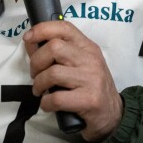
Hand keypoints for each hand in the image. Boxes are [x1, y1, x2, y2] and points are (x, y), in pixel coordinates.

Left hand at [23, 20, 123, 142]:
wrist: (113, 114)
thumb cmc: (90, 87)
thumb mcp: (80, 64)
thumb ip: (58, 53)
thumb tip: (31, 42)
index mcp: (87, 48)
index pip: (64, 27)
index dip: (42, 29)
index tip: (28, 38)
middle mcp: (91, 60)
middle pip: (54, 47)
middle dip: (36, 62)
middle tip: (35, 74)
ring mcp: (91, 79)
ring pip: (52, 73)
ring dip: (39, 84)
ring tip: (40, 90)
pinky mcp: (89, 100)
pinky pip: (56, 98)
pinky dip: (45, 103)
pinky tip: (48, 104)